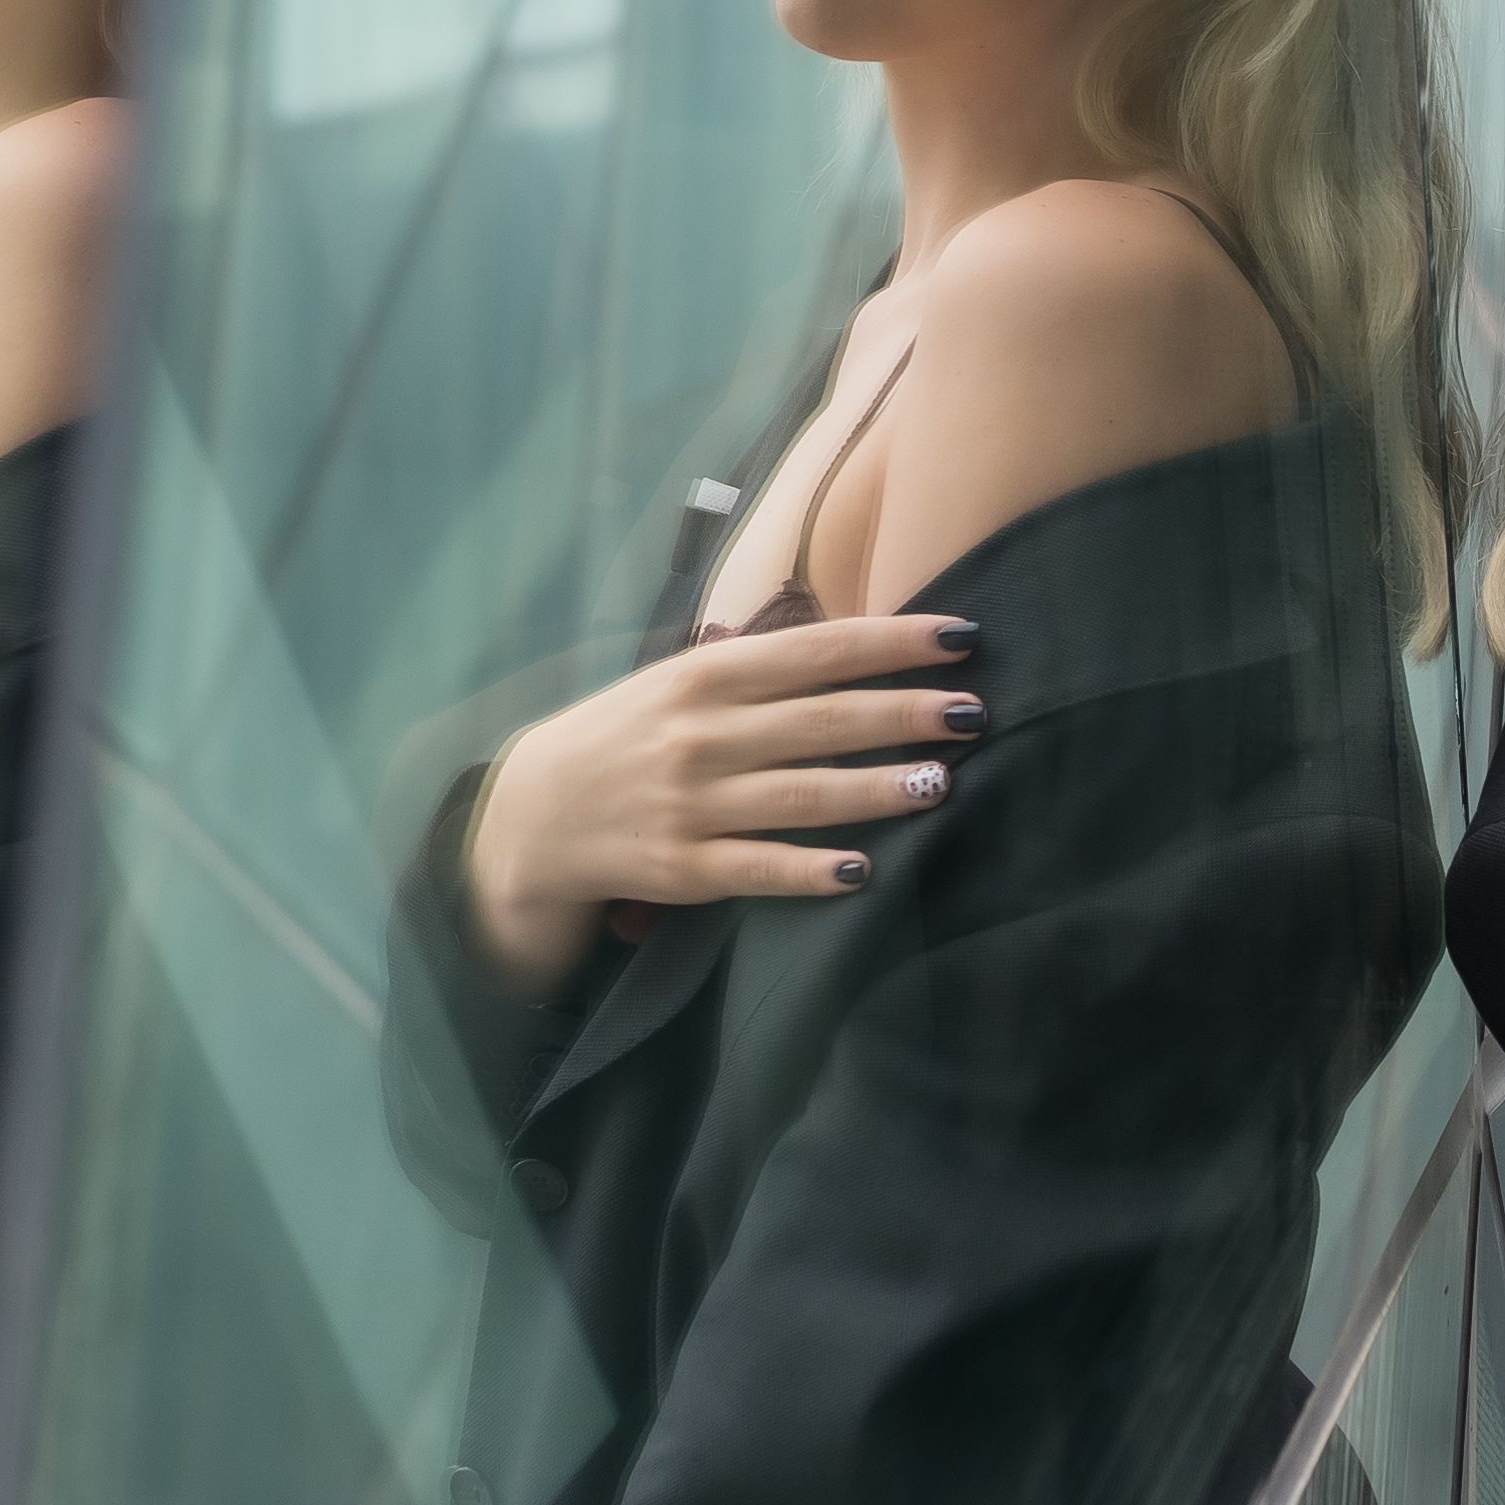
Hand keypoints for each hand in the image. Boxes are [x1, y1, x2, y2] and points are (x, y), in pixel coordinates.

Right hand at [460, 613, 983, 997]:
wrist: (531, 815)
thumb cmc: (627, 736)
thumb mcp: (678, 683)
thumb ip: (755, 666)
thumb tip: (855, 643)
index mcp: (705, 677)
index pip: (815, 652)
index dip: (892, 643)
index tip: (962, 635)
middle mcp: (700, 736)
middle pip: (821, 722)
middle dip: (903, 714)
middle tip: (973, 713)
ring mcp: (691, 804)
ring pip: (801, 795)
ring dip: (876, 788)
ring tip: (941, 782)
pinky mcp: (683, 868)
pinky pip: (759, 868)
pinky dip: (812, 870)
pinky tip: (864, 870)